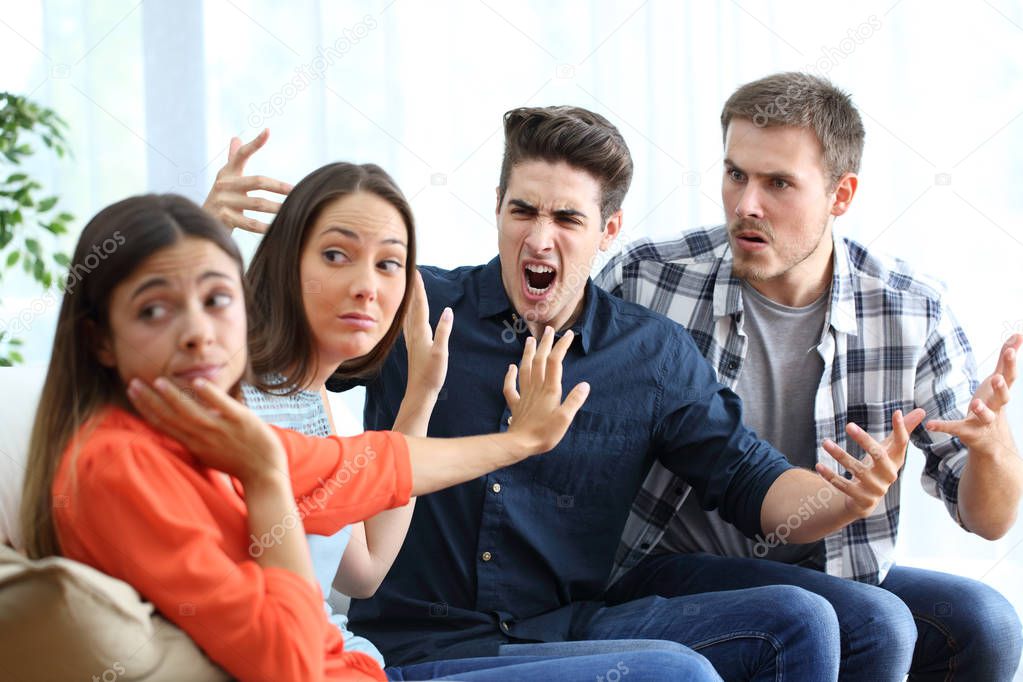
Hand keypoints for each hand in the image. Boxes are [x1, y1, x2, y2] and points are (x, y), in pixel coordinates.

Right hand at [126, 377, 285, 482]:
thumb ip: (195, 436)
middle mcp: (202, 437)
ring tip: (158, 381)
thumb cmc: (237, 461)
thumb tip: (183, 420)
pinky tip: (196, 382)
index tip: (132, 391)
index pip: (162, 423)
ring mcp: (221, 429)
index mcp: (193, 443)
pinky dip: (209, 395)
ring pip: (191, 412)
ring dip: (173, 396)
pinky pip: (222, 406)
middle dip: (149, 400)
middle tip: (132, 382)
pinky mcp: (241, 421)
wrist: (265, 472)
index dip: (145, 407)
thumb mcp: (208, 452)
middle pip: (169, 416)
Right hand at [203, 129, 292, 233]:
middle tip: (295, 191)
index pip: (241, 154)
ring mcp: (223, 201)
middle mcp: (224, 184)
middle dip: (278, 186)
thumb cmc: (221, 198)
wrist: (203, 223)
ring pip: (257, 203)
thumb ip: (233, 159)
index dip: (254, 143)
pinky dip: (265, 227)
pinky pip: (250, 223)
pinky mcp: (224, 218)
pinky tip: (277, 229)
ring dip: (276, 207)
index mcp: (227, 172)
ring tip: (292, 210)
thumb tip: (236, 138)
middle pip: (257, 181)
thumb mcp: (226, 178)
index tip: (267, 131)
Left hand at [404, 269, 452, 399]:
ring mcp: (412, 340)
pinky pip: (409, 324)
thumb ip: (444, 331)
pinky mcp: (413, 346)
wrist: (420, 392)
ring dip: (410, 300)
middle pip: (413, 306)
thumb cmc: (432, 374)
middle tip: (411, 273)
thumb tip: (448, 310)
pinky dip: (409, 314)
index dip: (419, 288)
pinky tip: (407, 315)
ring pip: (409, 314)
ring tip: (409, 288)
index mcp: (421, 332)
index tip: (416, 272)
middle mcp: (414, 333)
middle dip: (413, 289)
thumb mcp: (441, 352)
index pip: (420, 305)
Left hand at [502, 326, 589, 456]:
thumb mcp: (565, 418)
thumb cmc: (545, 433)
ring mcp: (525, 395)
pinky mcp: (516, 404)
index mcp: (550, 390)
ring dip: (528, 353)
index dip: (561, 347)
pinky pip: (511, 387)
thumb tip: (585, 385)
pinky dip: (510, 375)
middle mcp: (536, 388)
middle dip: (545, 344)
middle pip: (540, 361)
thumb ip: (574, 401)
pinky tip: (511, 367)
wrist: (520, 444)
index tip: (568, 334)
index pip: (556, 362)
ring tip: (530, 340)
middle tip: (548, 329)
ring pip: (525, 369)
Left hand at [816, 408, 926, 516]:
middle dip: (864, 440)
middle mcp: (888, 475)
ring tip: (825, 442)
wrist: (866, 500)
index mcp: (896, 461)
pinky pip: (844, 486)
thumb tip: (922, 411)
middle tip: (848, 425)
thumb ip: (903, 431)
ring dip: (840, 455)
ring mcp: (876, 489)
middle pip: (878, 456)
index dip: (901, 429)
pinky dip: (831, 476)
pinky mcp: (861, 499)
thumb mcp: (889, 450)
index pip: (901, 443)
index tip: (896, 412)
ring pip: (857, 470)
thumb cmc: (878, 467)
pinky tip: (819, 465)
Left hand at [926, 334, 1019, 459]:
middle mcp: (996, 407)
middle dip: (1001, 388)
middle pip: (1003, 398)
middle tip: (997, 378)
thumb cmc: (994, 402)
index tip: (1010, 350)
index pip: (1010, 377)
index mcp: (1001, 392)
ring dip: (982, 410)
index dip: (1010, 364)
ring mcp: (983, 422)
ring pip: (986, 416)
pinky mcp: (968, 432)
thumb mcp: (999, 380)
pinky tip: (930, 424)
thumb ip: (1005, 359)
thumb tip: (1018, 334)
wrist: (992, 440)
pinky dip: (943, 426)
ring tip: (975, 404)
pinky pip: (955, 428)